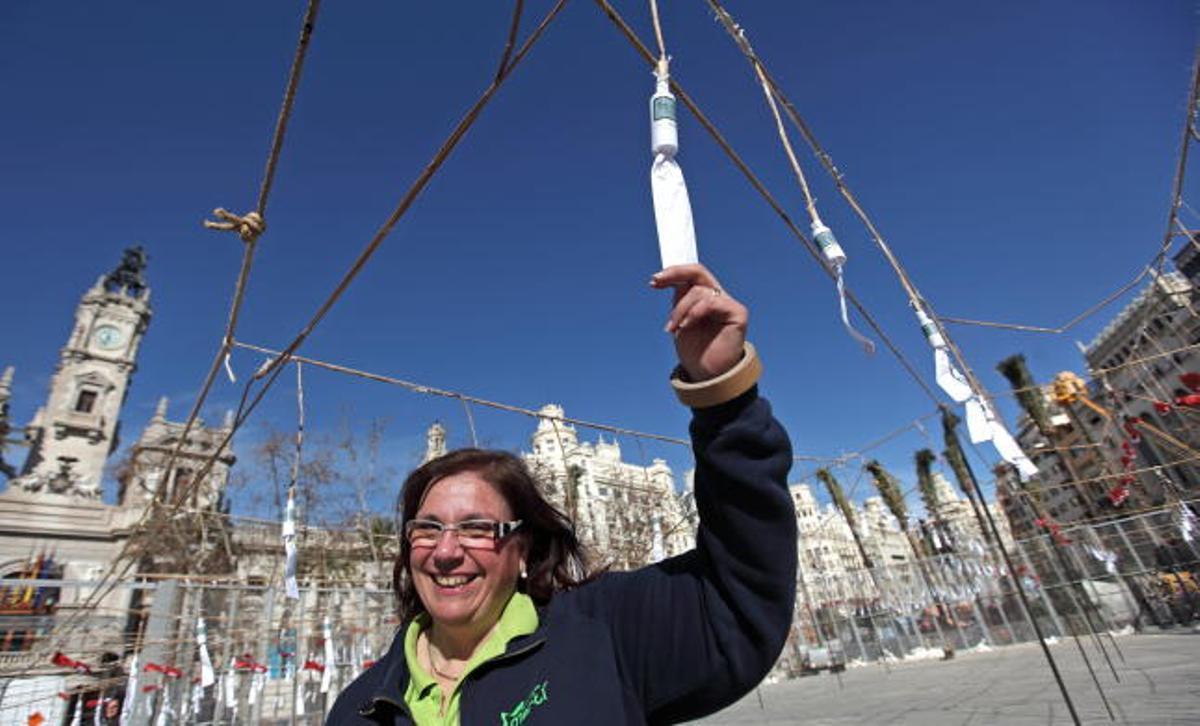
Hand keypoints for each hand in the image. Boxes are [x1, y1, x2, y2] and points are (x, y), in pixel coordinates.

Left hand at [651, 264, 747, 381]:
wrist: (707, 375)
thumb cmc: (695, 351)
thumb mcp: (680, 321)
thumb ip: (680, 301)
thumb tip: (669, 280)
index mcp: (704, 297)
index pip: (692, 275)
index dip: (674, 272)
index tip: (654, 280)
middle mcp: (718, 296)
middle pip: (698, 271)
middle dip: (675, 273)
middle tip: (657, 280)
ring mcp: (728, 304)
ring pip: (698, 291)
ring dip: (680, 309)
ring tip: (673, 328)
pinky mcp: (738, 313)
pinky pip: (712, 302)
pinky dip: (694, 312)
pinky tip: (685, 326)